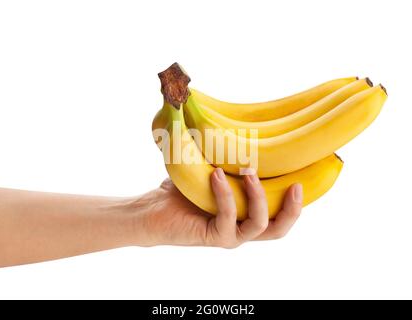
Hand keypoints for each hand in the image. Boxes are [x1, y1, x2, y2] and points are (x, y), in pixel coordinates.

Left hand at [133, 168, 302, 247]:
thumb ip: (230, 158)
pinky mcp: (214, 237)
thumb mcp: (215, 169)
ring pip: (260, 224)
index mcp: (249, 213)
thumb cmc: (185, 188)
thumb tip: (240, 121)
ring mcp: (230, 235)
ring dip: (258, 196)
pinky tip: (216, 174)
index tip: (306, 174)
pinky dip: (225, 194)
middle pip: (280, 228)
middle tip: (296, 184)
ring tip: (249, 170)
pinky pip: (228, 216)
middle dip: (293, 208)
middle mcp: (243, 227)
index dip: (299, 199)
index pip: (281, 212)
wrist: (155, 208)